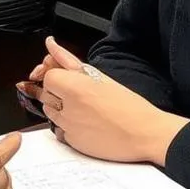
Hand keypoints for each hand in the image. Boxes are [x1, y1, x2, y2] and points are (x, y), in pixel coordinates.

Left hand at [18, 38, 187, 165]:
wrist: (144, 134)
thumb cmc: (128, 105)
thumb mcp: (99, 76)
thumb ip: (68, 60)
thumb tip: (50, 45)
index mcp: (75, 88)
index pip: (47, 77)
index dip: (56, 76)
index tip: (66, 77)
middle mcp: (68, 108)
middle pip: (45, 94)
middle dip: (56, 91)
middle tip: (76, 92)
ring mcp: (68, 127)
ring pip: (49, 113)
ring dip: (59, 108)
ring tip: (83, 107)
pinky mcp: (72, 143)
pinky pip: (59, 130)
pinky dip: (66, 125)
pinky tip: (85, 122)